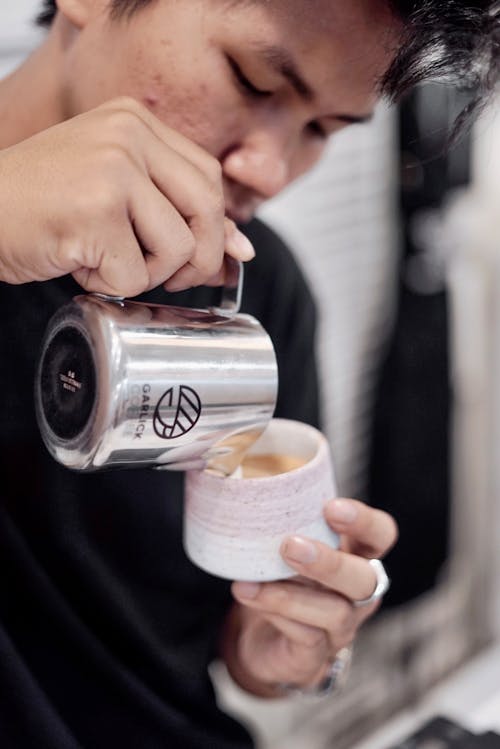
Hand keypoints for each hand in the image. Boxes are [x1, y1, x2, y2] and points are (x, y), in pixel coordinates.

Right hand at [0, 97, 253, 295]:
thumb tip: (242, 249)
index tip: (206, 254)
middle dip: (199, 259)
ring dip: (147, 275)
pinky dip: (110, 285)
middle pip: (207, 209)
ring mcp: (112, 170)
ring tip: (106, 262)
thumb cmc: (41, 204)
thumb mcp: (116, 190)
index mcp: (135, 121)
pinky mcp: (95, 211)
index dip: (216, 225)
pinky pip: (135, 274)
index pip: (208, 177)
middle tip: (170, 278)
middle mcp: (128, 135)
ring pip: (177, 247)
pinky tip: (81, 267)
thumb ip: (176, 210)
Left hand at [225, 499, 396, 696]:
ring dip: (290, 593)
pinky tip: (248, 594)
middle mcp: (358, 593)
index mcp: (357, 554)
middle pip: (365, 578)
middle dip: (329, 562)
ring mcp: (341, 627)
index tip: (331, 507)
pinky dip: (274, 612)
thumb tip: (244, 474)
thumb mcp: (290, 545)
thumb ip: (284, 517)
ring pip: (334, 612)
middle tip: (289, 545)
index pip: (381, 534)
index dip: (364, 521)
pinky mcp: (316, 655)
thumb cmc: (284, 578)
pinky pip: (304, 636)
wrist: (266, 640)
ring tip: (251, 580)